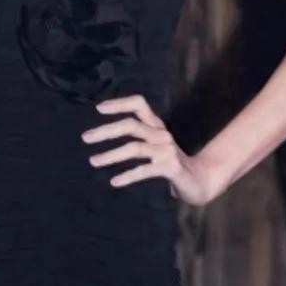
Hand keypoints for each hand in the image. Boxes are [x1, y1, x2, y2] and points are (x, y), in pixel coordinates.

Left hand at [82, 95, 217, 205]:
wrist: (200, 182)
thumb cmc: (171, 164)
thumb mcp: (155, 146)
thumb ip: (137, 139)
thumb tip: (104, 134)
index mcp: (157, 126)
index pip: (140, 105)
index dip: (120, 103)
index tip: (99, 108)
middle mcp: (162, 134)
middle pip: (131, 125)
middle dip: (106, 131)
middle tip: (85, 138)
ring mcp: (167, 151)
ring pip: (134, 148)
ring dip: (110, 155)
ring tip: (93, 161)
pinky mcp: (171, 167)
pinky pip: (144, 170)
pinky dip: (128, 176)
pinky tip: (114, 182)